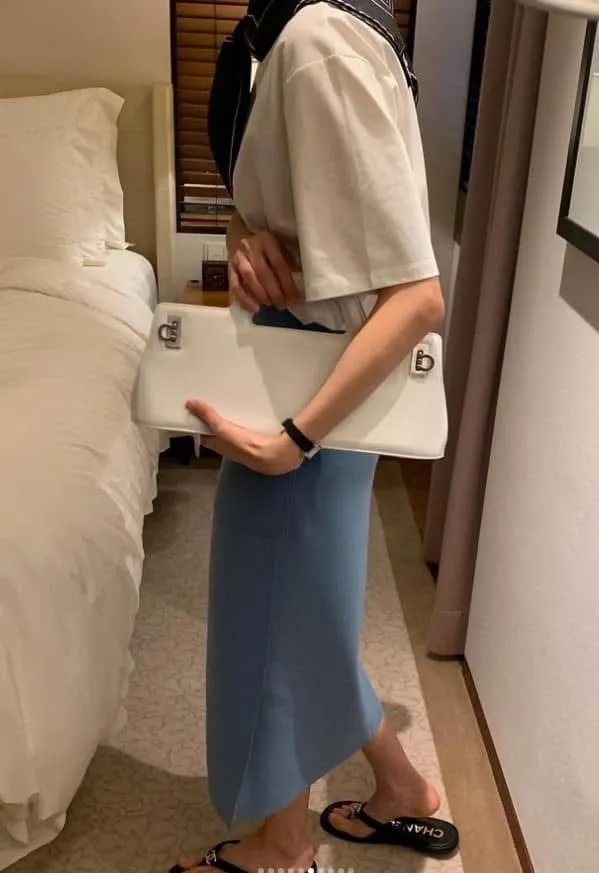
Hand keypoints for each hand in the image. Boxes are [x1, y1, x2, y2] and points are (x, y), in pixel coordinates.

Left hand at [186, 399, 303, 474]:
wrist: (274, 454)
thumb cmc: (245, 445)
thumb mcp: (222, 429)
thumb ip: (208, 416)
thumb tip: (189, 403)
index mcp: (220, 446)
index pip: (205, 436)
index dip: (201, 425)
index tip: (199, 411)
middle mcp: (231, 448)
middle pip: (220, 434)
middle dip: (217, 422)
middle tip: (216, 404)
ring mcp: (245, 445)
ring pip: (235, 432)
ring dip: (234, 421)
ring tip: (233, 404)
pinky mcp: (259, 440)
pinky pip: (250, 429)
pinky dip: (248, 421)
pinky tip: (252, 412)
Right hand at [229, 231, 300, 313]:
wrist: (241, 235)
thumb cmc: (267, 246)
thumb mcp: (280, 247)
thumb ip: (289, 262)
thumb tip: (300, 285)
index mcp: (268, 240)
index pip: (279, 265)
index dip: (288, 284)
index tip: (295, 299)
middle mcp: (251, 247)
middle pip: (264, 272)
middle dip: (274, 292)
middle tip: (282, 305)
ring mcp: (238, 257)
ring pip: (249, 278)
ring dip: (260, 295)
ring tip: (270, 305)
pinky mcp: (229, 267)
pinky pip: (235, 285)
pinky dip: (244, 299)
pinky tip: (254, 308)